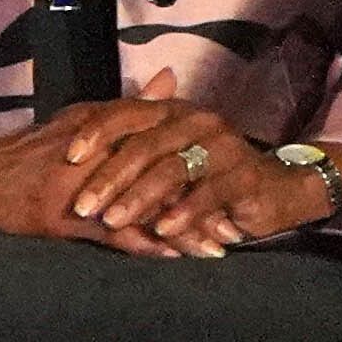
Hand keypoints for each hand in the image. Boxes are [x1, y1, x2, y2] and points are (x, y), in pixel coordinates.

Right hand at [0, 95, 252, 254]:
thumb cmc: (29, 152)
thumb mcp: (79, 121)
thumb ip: (128, 106)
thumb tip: (170, 79)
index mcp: (101, 124)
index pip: (165, 143)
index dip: (204, 165)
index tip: (239, 182)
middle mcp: (93, 151)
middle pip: (163, 177)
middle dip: (204, 200)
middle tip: (242, 220)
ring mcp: (78, 186)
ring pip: (143, 208)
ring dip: (184, 230)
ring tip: (219, 247)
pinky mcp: (61, 217)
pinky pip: (112, 233)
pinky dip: (145, 244)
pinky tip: (174, 257)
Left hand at [53, 77, 324, 253]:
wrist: (274, 189)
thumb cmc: (204, 175)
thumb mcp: (160, 160)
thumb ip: (123, 149)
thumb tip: (68, 143)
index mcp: (170, 111)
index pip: (125, 113)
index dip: (95, 133)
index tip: (66, 157)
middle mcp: (195, 120)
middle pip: (143, 145)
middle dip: (108, 178)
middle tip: (81, 207)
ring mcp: (222, 146)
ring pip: (171, 170)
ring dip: (138, 198)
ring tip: (112, 222)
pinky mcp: (245, 175)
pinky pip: (207, 194)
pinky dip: (181, 213)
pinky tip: (161, 231)